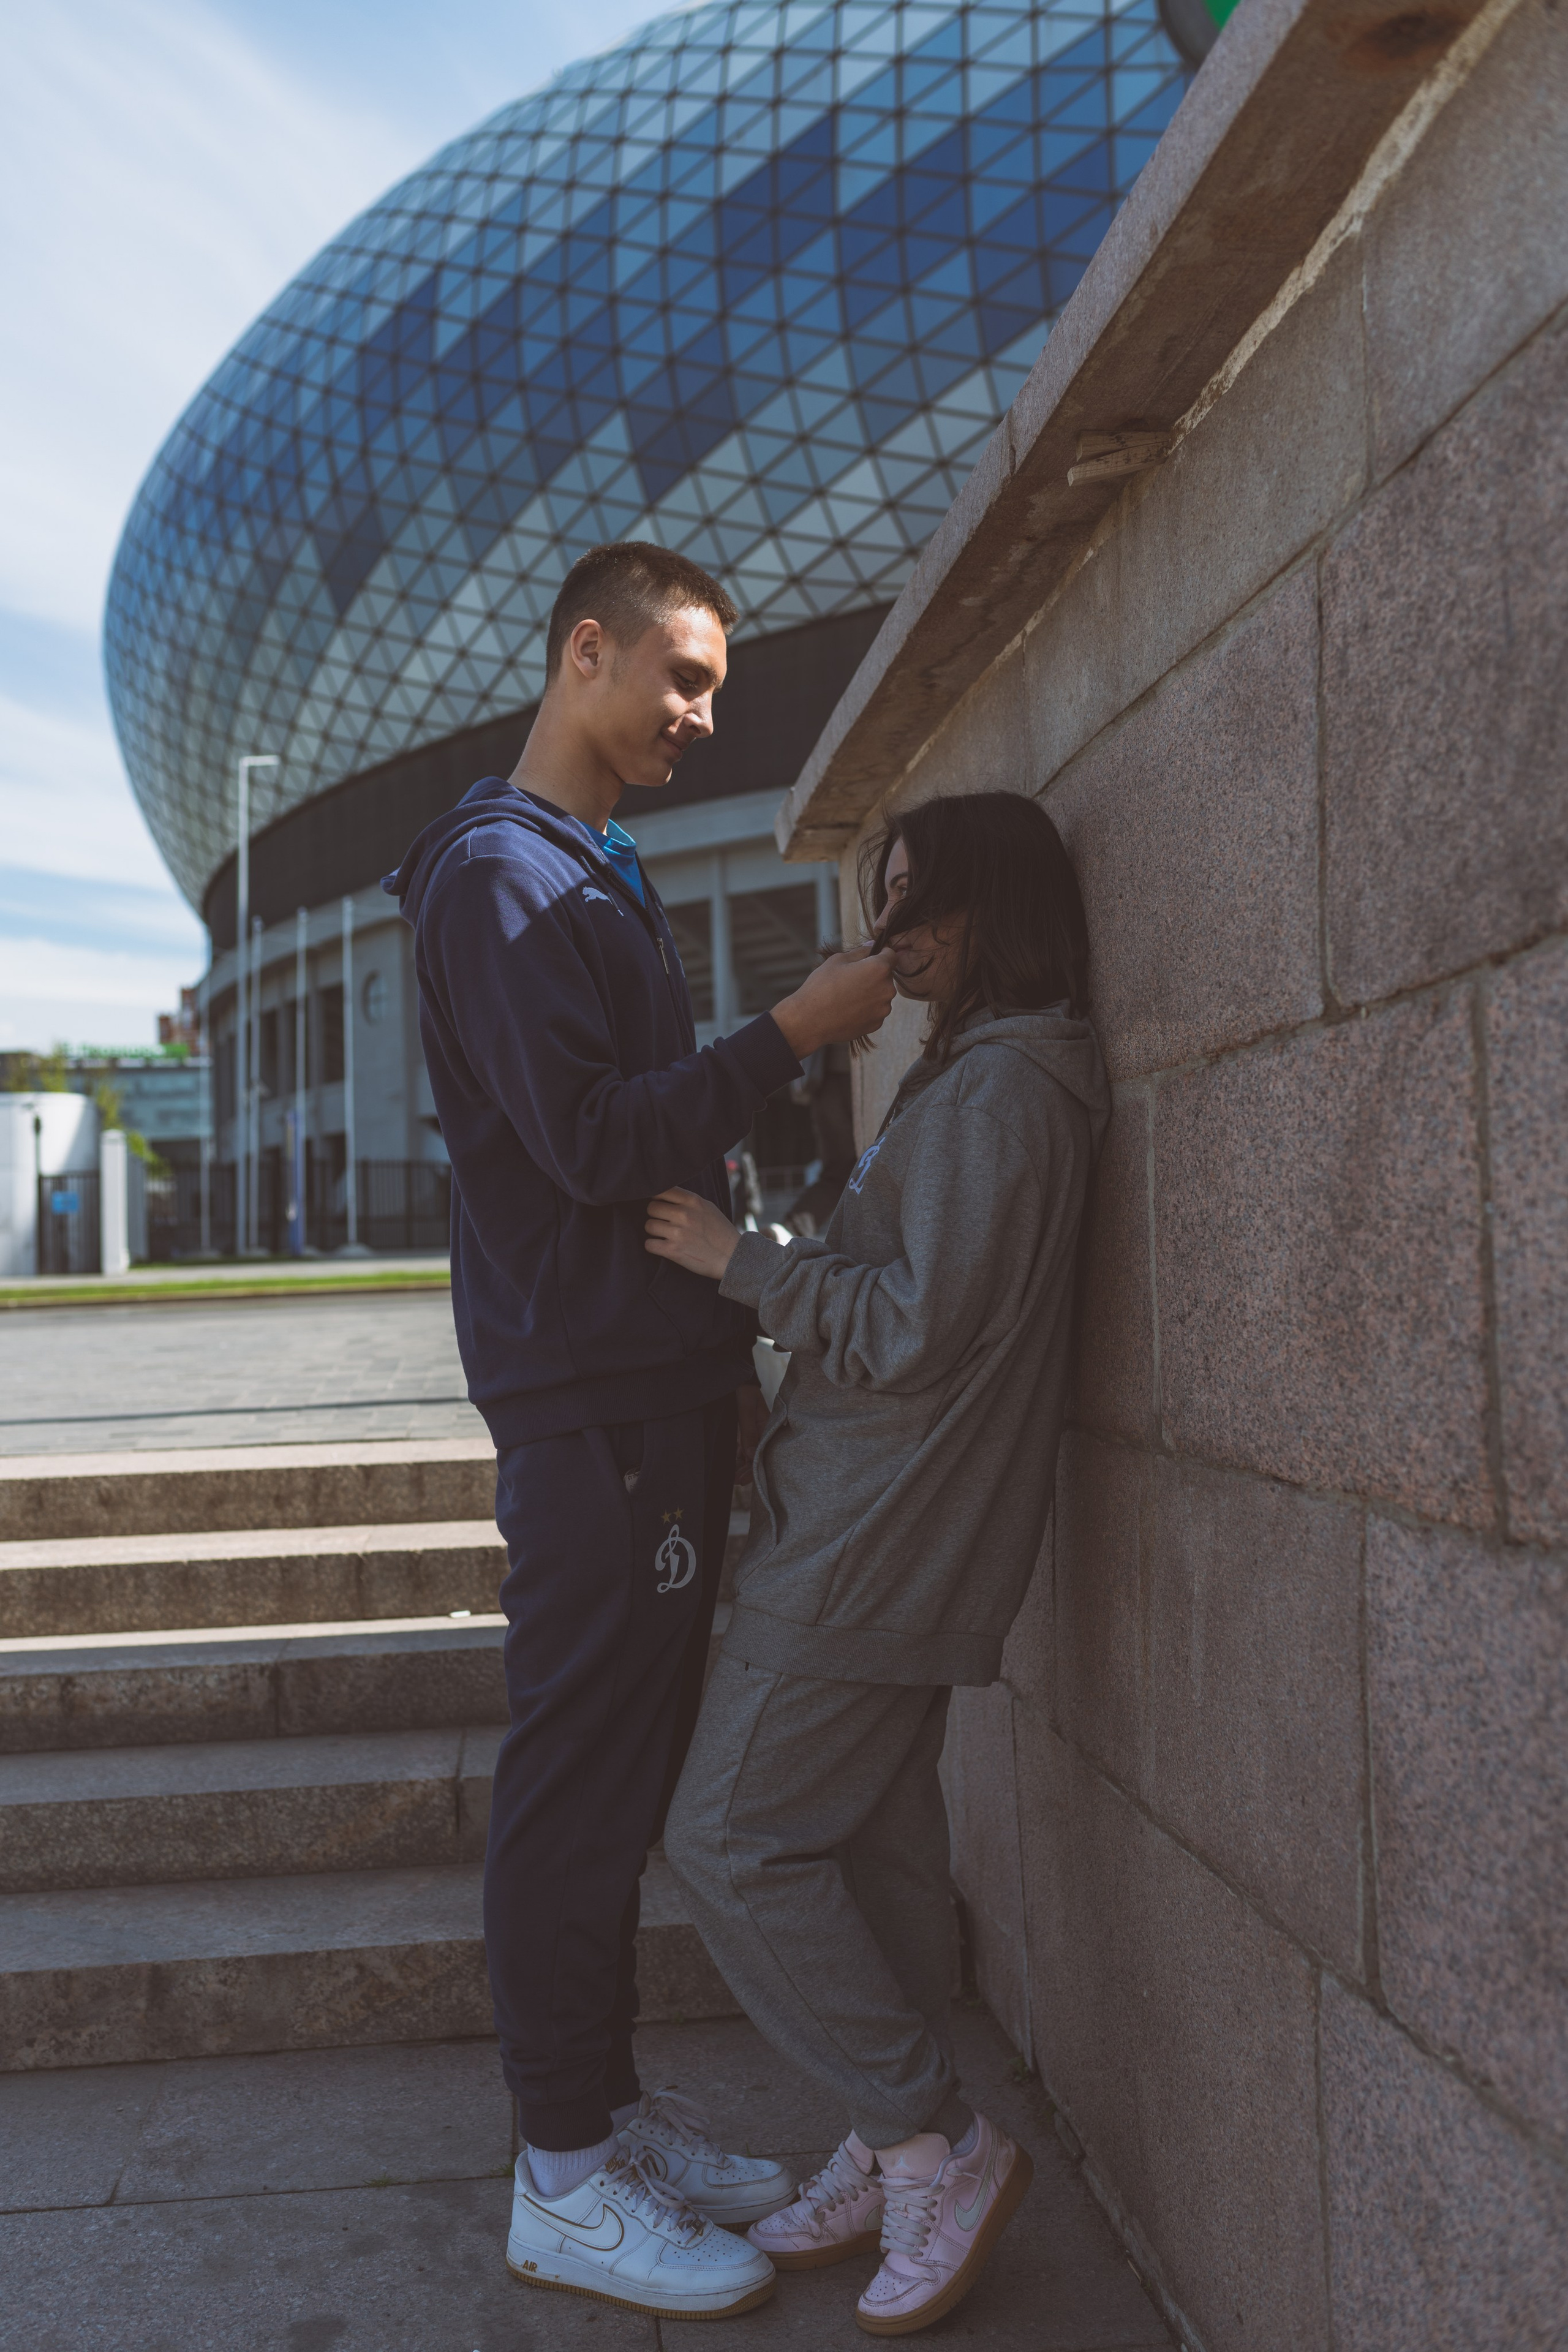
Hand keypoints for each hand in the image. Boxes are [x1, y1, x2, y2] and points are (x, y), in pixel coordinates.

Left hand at [645, 1188, 740, 1280]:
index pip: (661, 1190)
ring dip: (654, 1232)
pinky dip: (654, 1246)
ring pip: (648, 1225)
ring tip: (666, 1236)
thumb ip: (688, 1200)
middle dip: (656, 1216)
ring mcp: (678, 1232)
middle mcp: (684, 1214)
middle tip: (665, 1223)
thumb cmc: (720, 1232)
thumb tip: (665, 1194)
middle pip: (651, 1208)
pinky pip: (648, 1244)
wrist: (731, 1258)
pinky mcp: (673, 1251)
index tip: (660, 1205)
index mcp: (693, 1201)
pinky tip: (663, 1247)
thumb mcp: (708, 1207)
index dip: (657, 1198)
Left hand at [736, 1383, 769, 1482]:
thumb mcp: (746, 1410)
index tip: (743, 1479)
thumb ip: (748, 1432)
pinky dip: (738, 1458)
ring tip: (732, 1478)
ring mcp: (754, 1433)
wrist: (739, 1379)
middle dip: (747, 1471)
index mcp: (767, 1428)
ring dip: (741, 1467)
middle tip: (736, 1481)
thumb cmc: (744, 1392)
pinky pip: (743, 1449)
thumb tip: (750, 1455)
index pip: (763, 1454)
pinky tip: (732, 1466)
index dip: (754, 1468)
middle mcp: (762, 1433)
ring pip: (749, 1455)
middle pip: (757, 1457)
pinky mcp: (747, 1432)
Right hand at [772, 943, 896, 1057]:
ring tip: (848, 996)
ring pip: (881, 994)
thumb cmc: (822, 986)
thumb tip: (872, 946)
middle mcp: (887, 989)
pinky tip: (849, 1008)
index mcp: (879, 969)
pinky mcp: (877, 1023)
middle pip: (887, 976)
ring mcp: (883, 1009)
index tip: (870, 957)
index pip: (892, 955)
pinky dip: (867, 1008)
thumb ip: (860, 951)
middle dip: (874, 974)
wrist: (810, 1020)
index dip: (882, 953)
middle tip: (852, 979)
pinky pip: (876, 1010)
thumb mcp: (838, 960)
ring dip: (871, 992)